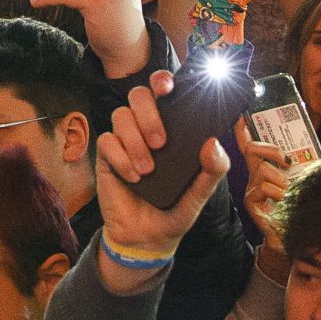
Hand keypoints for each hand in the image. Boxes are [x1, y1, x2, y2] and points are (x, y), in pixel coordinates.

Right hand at [90, 77, 223, 272]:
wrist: (147, 238)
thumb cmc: (175, 210)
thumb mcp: (201, 194)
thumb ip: (213, 170)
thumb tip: (213, 143)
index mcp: (171, 128)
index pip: (163, 92)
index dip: (162, 80)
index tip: (167, 88)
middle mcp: (146, 128)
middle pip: (138, 95)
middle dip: (149, 114)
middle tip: (161, 142)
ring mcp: (125, 140)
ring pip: (120, 115)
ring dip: (135, 141)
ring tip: (148, 169)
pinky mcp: (107, 157)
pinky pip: (107, 141)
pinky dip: (121, 158)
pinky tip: (134, 177)